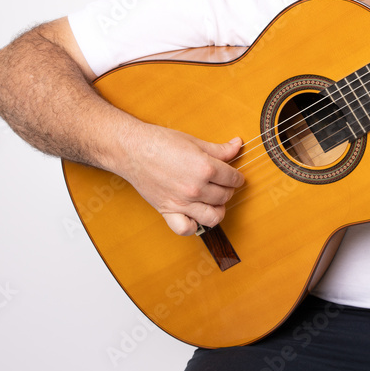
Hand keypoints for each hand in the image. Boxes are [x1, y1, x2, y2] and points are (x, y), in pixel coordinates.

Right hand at [119, 126, 244, 235]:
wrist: (132, 150)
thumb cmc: (160, 142)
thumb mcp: (194, 141)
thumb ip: (218, 149)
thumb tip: (236, 145)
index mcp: (205, 167)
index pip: (233, 178)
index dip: (237, 177)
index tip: (235, 176)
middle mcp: (195, 188)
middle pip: (225, 196)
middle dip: (228, 189)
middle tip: (223, 183)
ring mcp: (182, 202)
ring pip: (213, 216)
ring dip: (218, 209)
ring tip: (214, 200)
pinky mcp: (167, 210)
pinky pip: (186, 229)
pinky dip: (193, 225)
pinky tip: (194, 214)